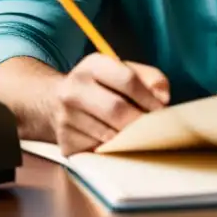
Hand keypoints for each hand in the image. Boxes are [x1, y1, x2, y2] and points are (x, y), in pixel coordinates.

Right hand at [50, 53, 169, 155]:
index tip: (161, 109)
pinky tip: (116, 145)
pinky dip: (113, 150)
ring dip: (128, 139)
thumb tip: (163, 98)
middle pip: (117, 110)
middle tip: (153, 128)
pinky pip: (98, 150)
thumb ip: (149, 77)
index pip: (128, 80)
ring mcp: (66, 118)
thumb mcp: (122, 70)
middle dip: (140, 122)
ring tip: (136, 137)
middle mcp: (74, 89)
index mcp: (92, 65)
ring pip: (109, 135)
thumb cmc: (99, 86)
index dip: (149, 97)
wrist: (53, 102)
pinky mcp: (65, 142)